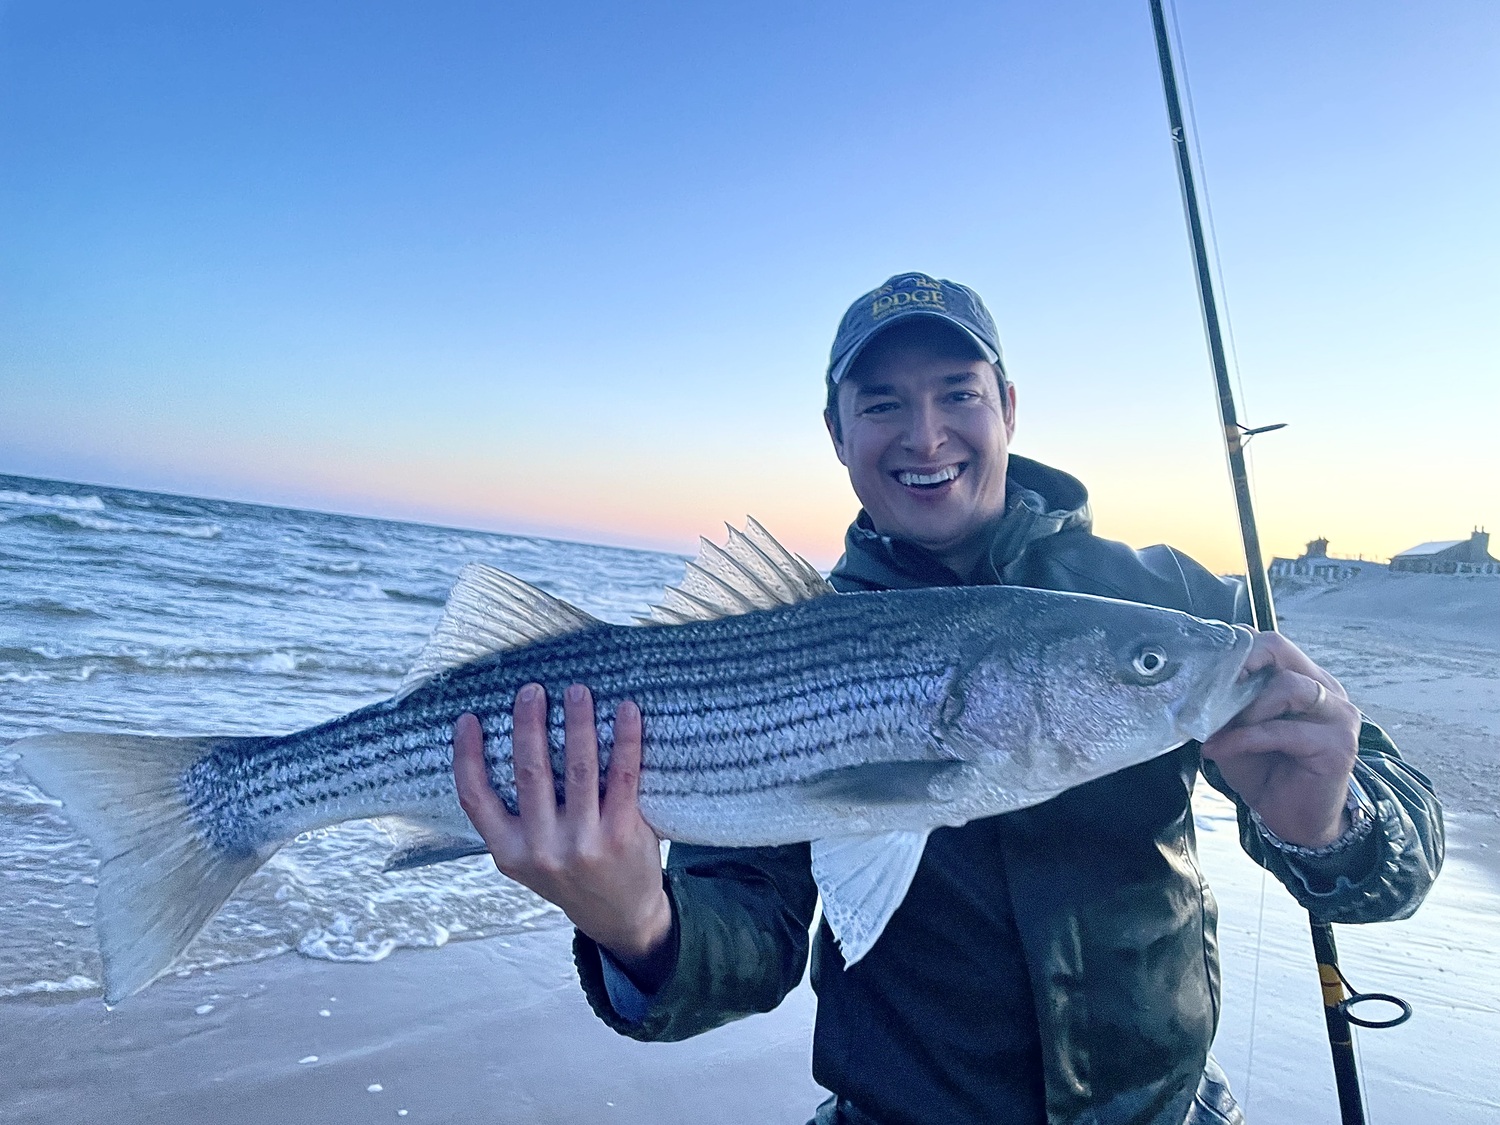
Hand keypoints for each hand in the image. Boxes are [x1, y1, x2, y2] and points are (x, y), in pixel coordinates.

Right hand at [452, 683, 673, 986]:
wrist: (620, 917)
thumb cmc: (570, 874)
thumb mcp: (527, 859)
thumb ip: (515, 818)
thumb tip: (508, 744)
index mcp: (509, 853)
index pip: (476, 799)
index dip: (466, 756)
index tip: (467, 718)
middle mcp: (542, 849)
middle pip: (529, 773)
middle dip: (528, 724)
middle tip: (531, 689)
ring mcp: (583, 843)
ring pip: (578, 769)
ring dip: (577, 722)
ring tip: (577, 690)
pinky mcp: (622, 834)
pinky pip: (622, 776)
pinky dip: (625, 739)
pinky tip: (626, 712)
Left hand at [1201, 632, 1359, 847]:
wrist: (1296, 822)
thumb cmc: (1267, 772)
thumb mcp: (1235, 731)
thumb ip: (1224, 705)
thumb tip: (1194, 684)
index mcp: (1303, 679)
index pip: (1268, 642)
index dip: (1233, 649)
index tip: (1202, 667)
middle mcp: (1324, 689)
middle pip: (1279, 647)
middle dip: (1239, 663)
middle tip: (1212, 687)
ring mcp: (1337, 715)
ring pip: (1287, 686)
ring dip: (1245, 707)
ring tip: (1220, 728)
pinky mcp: (1338, 745)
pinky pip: (1283, 730)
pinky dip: (1244, 738)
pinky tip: (1220, 749)